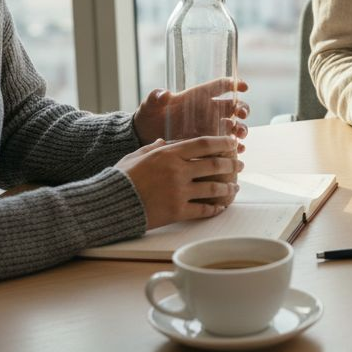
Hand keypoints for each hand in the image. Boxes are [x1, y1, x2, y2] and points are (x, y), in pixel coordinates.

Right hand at [115, 136, 245, 229]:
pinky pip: (203, 209)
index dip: (222, 142)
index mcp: (168, 154)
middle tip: (239, 165)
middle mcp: (177, 171)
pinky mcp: (177, 211)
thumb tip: (162, 140)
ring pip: (213, 188)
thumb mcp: (135, 155)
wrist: (111, 203)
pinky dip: (215, 208)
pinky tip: (221, 207)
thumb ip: (153, 147)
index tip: (232, 143)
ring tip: (235, 188)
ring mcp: (179, 192)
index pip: (203, 144)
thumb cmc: (121, 177)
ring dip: (228, 188)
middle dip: (231, 165)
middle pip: (214, 165)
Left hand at [134, 78, 250, 142]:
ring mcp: (211, 127)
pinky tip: (238, 150)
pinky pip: (227, 144)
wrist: (146, 138)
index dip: (234, 84)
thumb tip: (163, 94)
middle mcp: (209, 110)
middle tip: (241, 115)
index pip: (220, 86)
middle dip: (242, 109)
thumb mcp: (150, 106)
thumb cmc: (149, 117)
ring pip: (234, 125)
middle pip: (233, 106)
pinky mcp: (209, 143)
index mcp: (198, 96)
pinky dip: (236, 147)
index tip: (243, 87)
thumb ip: (155, 98)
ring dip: (242, 129)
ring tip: (239, 135)